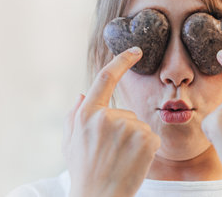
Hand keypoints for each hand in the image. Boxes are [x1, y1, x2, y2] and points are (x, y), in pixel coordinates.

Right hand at [61, 47, 160, 196]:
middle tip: (113, 153)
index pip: (106, 78)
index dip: (122, 61)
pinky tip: (134, 162)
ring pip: (139, 126)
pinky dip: (147, 149)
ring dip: (134, 140)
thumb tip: (81, 93)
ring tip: (121, 159)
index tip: (136, 50)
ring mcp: (128, 127)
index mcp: (87, 114)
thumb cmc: (84, 171)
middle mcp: (106, 117)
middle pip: (126, 113)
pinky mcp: (146, 139)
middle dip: (124, 129)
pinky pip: (151, 137)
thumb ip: (73, 115)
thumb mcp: (69, 143)